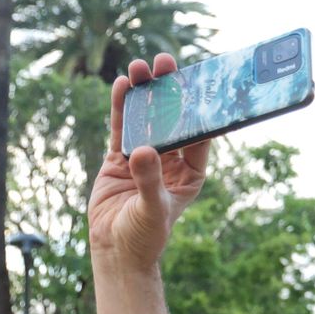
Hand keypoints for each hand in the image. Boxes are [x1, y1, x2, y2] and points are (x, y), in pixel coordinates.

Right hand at [89, 54, 209, 271]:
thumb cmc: (143, 237)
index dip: (198, 107)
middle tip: (166, 62)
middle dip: (169, 90)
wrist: (115, 251)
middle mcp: (170, 161)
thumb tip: (142, 151)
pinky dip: (122, 107)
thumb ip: (148, 181)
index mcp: (190, 173)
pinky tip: (123, 84)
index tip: (196, 80)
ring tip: (141, 67)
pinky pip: (122, 127)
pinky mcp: (120, 159)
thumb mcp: (152, 209)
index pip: (199, 134)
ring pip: (146, 118)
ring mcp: (145, 157)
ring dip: (144, 93)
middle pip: (171, 118)